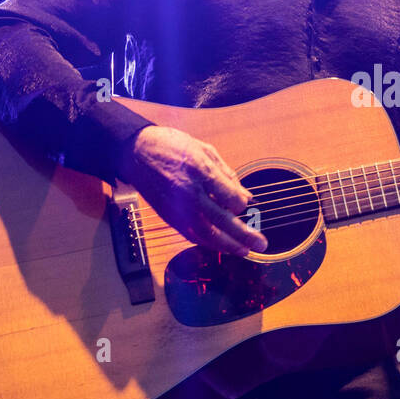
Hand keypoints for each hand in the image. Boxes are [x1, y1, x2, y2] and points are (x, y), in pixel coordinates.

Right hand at [117, 125, 267, 256]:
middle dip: (243, 235)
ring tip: (245, 251)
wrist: (138, 153)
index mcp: (200, 170)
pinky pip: (191, 234)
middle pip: (220, 220)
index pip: (229, 197)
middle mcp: (189, 192)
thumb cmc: (173, 147)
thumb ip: (227, 175)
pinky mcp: (170, 217)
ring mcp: (178, 207)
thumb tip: (246, 197)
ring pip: (206, 233)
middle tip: (261, 244)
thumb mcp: (204, 150)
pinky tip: (221, 246)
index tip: (244, 204)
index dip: (241, 204)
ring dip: (227, 245)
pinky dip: (207, 243)